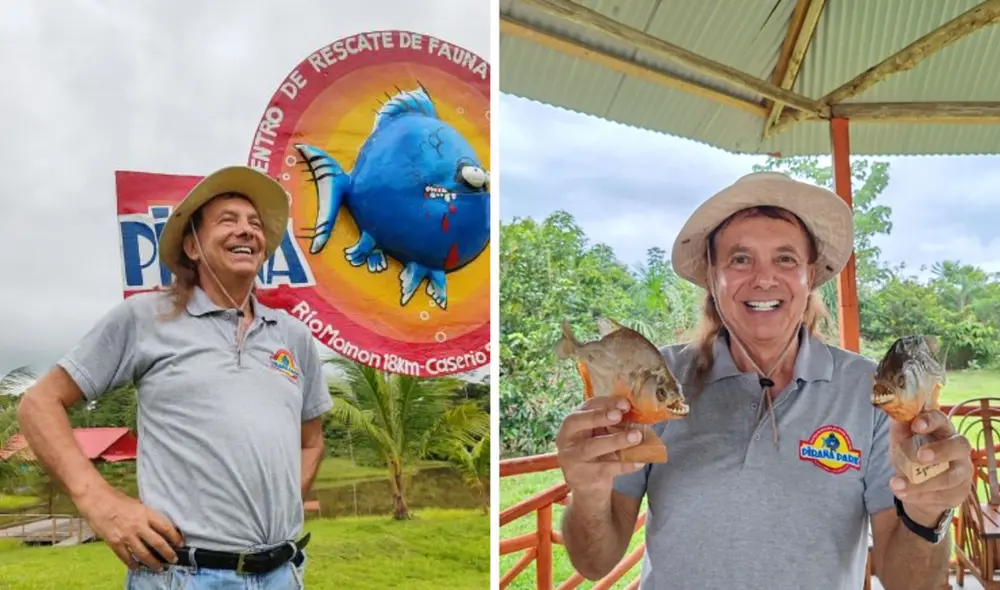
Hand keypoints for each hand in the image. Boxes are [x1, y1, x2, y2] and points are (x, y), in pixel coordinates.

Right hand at [77, 486, 183, 570]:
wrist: (96, 499)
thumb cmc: (117, 499)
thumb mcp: (137, 504)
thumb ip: (147, 516)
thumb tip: (158, 527)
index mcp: (146, 513)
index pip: (165, 527)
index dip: (175, 537)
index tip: (180, 543)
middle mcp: (138, 525)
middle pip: (157, 542)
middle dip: (167, 553)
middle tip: (173, 560)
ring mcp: (126, 535)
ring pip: (143, 553)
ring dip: (152, 562)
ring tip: (158, 568)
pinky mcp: (114, 542)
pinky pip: (126, 557)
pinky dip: (132, 564)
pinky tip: (137, 568)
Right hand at [555, 396, 645, 496]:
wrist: (588, 487)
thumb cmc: (596, 454)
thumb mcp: (600, 436)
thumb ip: (612, 424)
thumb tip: (636, 414)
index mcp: (572, 423)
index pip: (585, 407)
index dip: (604, 403)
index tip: (625, 403)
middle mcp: (566, 438)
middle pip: (577, 423)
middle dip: (598, 417)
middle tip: (619, 415)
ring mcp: (571, 458)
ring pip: (591, 447)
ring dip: (615, 440)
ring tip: (636, 436)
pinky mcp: (582, 476)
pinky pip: (604, 469)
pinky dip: (623, 465)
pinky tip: (639, 462)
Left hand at [889, 409, 972, 526]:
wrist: (919, 489)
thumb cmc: (912, 457)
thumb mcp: (901, 443)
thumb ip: (899, 432)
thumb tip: (895, 417)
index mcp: (942, 430)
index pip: (941, 420)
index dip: (930, 421)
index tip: (915, 425)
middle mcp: (958, 449)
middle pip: (959, 445)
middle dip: (940, 451)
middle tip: (920, 456)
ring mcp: (962, 471)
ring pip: (950, 477)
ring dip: (921, 483)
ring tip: (896, 484)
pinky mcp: (959, 492)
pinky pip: (942, 495)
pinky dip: (919, 496)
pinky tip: (902, 493)